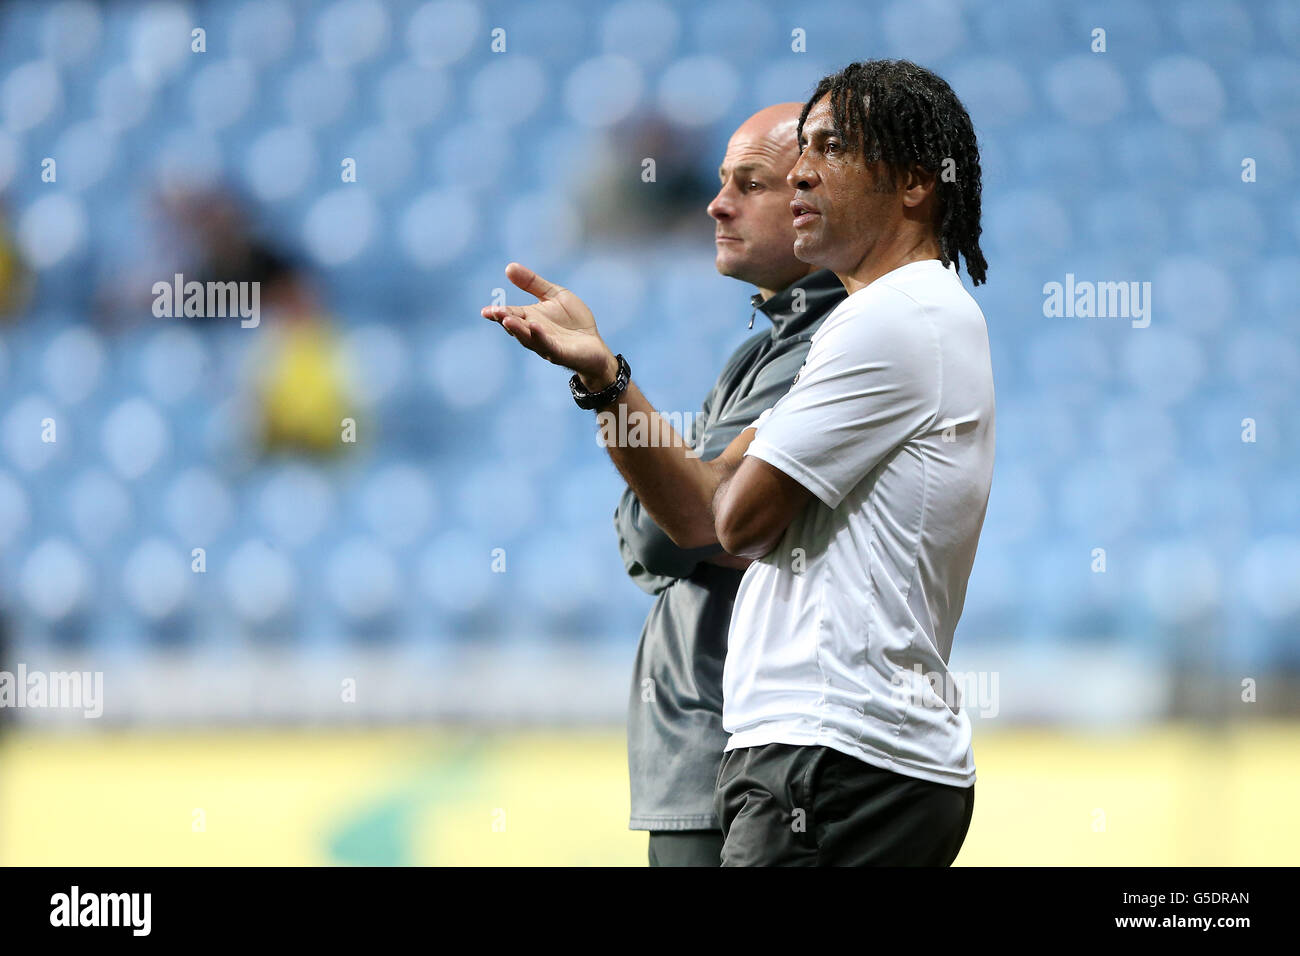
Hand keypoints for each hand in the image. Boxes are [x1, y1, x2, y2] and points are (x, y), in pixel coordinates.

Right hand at [481, 262, 617, 388]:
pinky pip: (548, 345)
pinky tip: (534, 326)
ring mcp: (546, 344)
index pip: (511, 314)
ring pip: (528, 338)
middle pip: (516, 327)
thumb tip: (508, 267)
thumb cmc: (573, 321)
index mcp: (530, 318)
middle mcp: (534, 333)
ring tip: (507, 320)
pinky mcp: (560, 353)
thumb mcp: (554, 295)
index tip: (486, 310)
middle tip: (495, 313)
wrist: (595, 344)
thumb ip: (533, 283)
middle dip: (505, 320)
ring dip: (518, 329)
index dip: (498, 313)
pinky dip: (540, 336)